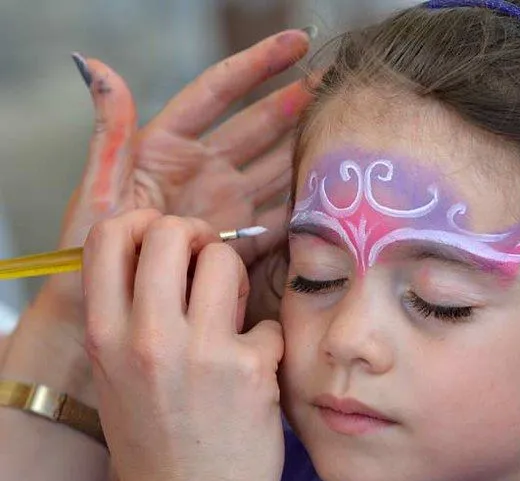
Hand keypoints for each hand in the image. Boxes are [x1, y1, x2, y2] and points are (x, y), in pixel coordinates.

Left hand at [42, 28, 311, 324]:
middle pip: (260, 126)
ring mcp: (225, 204)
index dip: (258, 65)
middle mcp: (203, 169)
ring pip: (277, 166)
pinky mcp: (239, 239)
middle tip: (338, 81)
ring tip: (346, 130)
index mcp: (167, 145)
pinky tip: (332, 196)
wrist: (102, 311)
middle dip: (299, 100)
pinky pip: (278, 218)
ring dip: (308, 148)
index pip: (219, 92)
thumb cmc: (86, 251)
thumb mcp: (97, 190)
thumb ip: (110, 132)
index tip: (297, 43)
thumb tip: (96, 65)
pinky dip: (304, 207)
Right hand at [83, 210, 284, 480]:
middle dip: (196, 237)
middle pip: (168, 230)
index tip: (165, 242)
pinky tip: (257, 366)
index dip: (141, 224)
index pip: (108, 236)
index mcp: (105, 337)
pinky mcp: (250, 368)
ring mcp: (200, 352)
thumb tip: (157, 257)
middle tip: (207, 265)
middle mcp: (147, 338)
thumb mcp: (116, 379)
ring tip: (233, 314)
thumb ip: (126, 318)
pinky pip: (266, 319)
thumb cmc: (157, 444)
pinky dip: (267, 338)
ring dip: (234, 278)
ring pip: (224, 259)